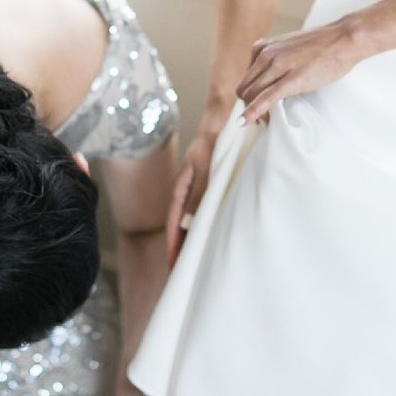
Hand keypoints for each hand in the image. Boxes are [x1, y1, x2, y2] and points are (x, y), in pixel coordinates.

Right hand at [165, 121, 219, 263]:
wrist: (222, 120)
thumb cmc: (214, 141)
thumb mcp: (206, 168)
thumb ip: (199, 193)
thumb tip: (190, 222)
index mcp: (181, 188)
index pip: (175, 223)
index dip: (174, 246)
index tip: (173, 267)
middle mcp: (185, 192)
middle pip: (179, 227)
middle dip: (179, 250)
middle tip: (181, 274)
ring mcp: (194, 191)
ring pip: (190, 222)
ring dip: (190, 241)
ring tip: (193, 263)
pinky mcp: (205, 188)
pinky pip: (200, 214)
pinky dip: (200, 229)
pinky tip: (208, 239)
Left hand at [236, 16, 367, 125]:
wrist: (344, 38)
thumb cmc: (322, 46)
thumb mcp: (289, 49)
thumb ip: (275, 61)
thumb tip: (269, 81)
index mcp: (262, 48)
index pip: (246, 79)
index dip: (250, 96)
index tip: (261, 107)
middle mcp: (265, 55)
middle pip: (245, 88)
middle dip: (250, 106)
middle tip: (264, 119)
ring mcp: (278, 65)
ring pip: (252, 95)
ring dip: (255, 112)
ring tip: (267, 122)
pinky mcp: (293, 78)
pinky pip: (267, 98)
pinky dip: (254, 111)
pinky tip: (246, 122)